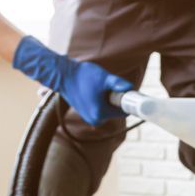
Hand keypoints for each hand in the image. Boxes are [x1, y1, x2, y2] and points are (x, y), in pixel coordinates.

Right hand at [12, 36, 131, 125]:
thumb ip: (118, 83)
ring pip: (108, 109)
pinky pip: (101, 108)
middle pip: (116, 111)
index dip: (126, 100)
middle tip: (109, 86)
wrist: (64, 75)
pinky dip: (102, 101)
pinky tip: (94, 91)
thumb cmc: (83, 76)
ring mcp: (89, 118)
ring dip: (109, 99)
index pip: (123, 111)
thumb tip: (130, 87)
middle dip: (116, 99)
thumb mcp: (104, 78)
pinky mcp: (86, 114)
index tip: (126, 90)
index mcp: (100, 114)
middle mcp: (95, 120)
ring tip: (99, 87)